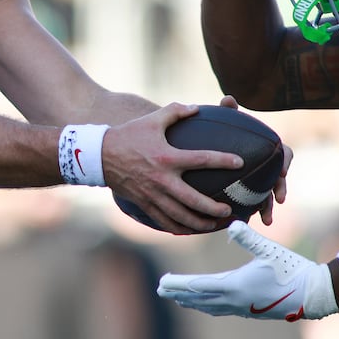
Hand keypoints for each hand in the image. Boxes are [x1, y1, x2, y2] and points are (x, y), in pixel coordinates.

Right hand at [103, 103, 239, 234]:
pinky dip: (180, 228)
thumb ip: (176, 111)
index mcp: (167, 157)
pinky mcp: (145, 204)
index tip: (239, 163)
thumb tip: (196, 108)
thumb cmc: (129, 135)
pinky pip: (165, 222)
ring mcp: (153, 195)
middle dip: (214, 209)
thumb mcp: (152, 120)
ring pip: (181, 217)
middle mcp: (162, 180)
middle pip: (194, 200)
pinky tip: (192, 230)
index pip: (201, 159)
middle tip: (229, 210)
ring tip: (216, 224)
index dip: (222, 160)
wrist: (99, 156)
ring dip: (201, 223)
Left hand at [157, 220, 337, 320]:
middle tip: (160, 289)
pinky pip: (221, 309)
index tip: (162, 282)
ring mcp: (242, 307)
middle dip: (179, 292)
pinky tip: (206, 303)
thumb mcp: (269, 249)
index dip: (179, 284)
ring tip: (177, 297)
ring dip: (191, 300)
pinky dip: (207, 305)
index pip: (198, 286)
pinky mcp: (251, 310)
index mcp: (235, 286)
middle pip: (199, 298)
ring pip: (209, 306)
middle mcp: (235, 300)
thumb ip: (248, 237)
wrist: (313, 294)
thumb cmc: (292, 269)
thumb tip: (230, 224)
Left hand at [215, 95, 290, 224]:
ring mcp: (258, 180)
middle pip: (279, 177)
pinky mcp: (248, 192)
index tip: (282, 170)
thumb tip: (227, 98)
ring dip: (269, 207)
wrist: (211, 150)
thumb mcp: (225, 121)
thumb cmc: (221, 132)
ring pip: (268, 195)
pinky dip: (252, 213)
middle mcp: (266, 164)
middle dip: (281, 188)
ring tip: (267, 220)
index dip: (285, 161)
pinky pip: (254, 204)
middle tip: (280, 198)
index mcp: (266, 147)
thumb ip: (228, 111)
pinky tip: (245, 224)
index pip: (283, 152)